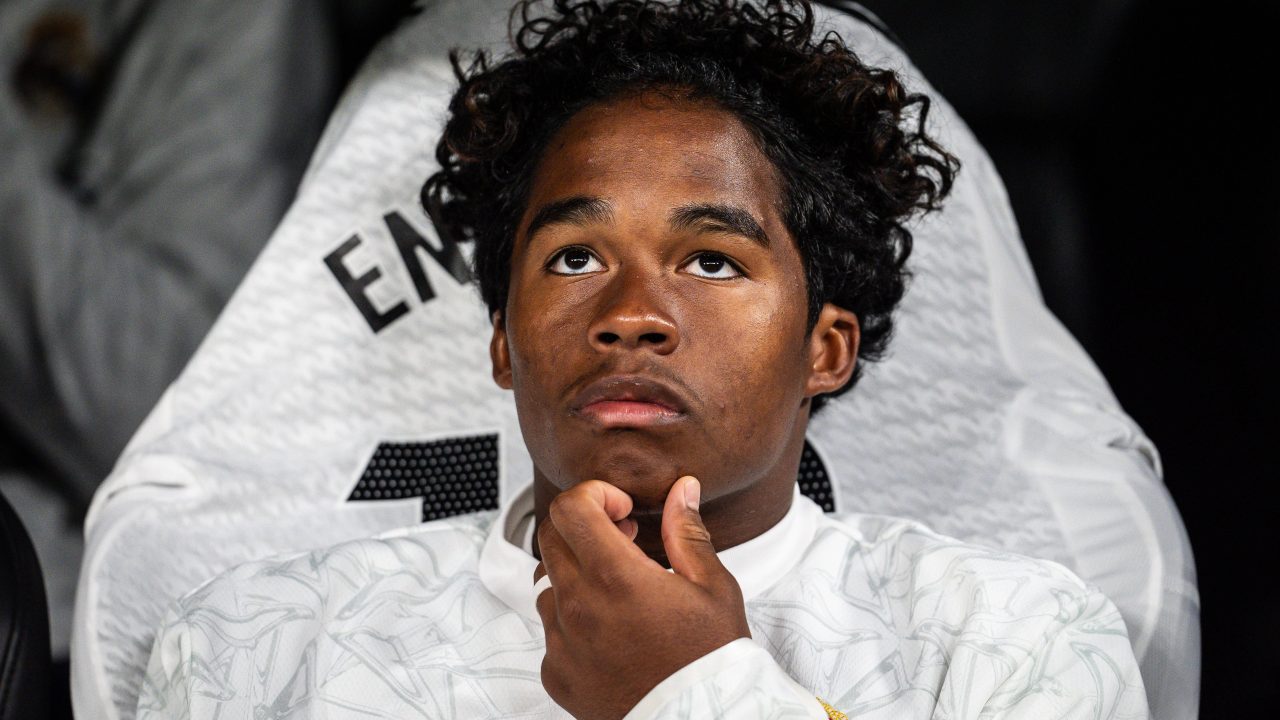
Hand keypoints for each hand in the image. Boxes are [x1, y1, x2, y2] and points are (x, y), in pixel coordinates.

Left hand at [535, 476, 751, 719]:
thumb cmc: (710, 658)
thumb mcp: (712, 587)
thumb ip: (687, 532)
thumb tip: (682, 489)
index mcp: (615, 577)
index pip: (569, 509)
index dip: (594, 495)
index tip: (622, 511)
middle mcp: (578, 607)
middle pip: (550, 538)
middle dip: (584, 527)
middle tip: (623, 542)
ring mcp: (561, 644)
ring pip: (546, 584)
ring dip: (576, 574)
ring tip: (620, 591)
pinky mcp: (556, 674)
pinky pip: (551, 632)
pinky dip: (573, 622)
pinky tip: (611, 633)